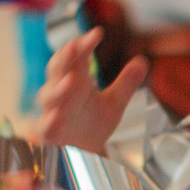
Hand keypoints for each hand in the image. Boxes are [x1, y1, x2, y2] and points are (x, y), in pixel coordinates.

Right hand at [31, 27, 147, 153]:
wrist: (79, 156)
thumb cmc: (90, 125)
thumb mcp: (114, 104)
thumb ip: (126, 83)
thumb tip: (143, 60)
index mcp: (76, 81)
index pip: (77, 57)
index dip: (84, 44)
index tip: (97, 33)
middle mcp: (62, 93)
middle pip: (57, 70)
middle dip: (64, 58)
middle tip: (73, 45)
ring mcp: (53, 112)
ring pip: (49, 96)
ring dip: (58, 88)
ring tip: (71, 79)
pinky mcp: (49, 133)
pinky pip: (46, 125)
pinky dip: (50, 120)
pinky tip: (57, 116)